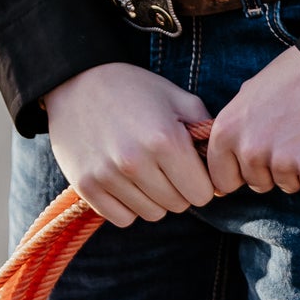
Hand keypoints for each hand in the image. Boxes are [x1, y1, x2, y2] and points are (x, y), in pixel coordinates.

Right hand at [42, 62, 213, 226]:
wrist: (77, 82)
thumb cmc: (133, 88)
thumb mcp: (176, 97)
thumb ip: (205, 130)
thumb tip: (222, 167)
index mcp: (165, 139)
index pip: (202, 194)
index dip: (201, 181)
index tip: (190, 167)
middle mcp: (136, 162)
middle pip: (178, 206)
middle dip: (179, 189)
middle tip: (166, 165)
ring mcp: (108, 176)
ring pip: (152, 214)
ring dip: (154, 198)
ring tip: (144, 169)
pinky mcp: (86, 186)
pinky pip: (123, 218)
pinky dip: (128, 205)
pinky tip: (124, 180)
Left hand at [205, 48, 299, 196]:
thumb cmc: (296, 74)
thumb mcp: (251, 93)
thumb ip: (236, 127)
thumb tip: (223, 159)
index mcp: (226, 130)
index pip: (221, 179)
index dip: (240, 173)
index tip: (258, 160)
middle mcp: (249, 148)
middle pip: (257, 184)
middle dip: (273, 169)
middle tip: (292, 136)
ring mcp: (280, 160)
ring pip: (287, 185)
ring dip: (299, 169)